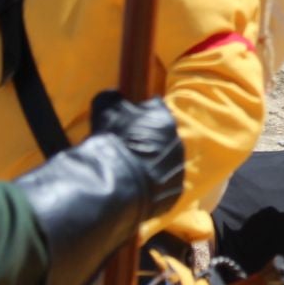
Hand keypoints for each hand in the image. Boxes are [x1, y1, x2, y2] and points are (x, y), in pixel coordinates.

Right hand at [89, 93, 184, 213]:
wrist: (118, 182)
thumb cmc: (112, 141)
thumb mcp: (106, 109)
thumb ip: (112, 97)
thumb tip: (115, 92)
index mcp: (163, 118)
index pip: (155, 107)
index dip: (141, 112)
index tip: (129, 120)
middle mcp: (177, 141)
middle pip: (163, 135)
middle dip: (150, 139)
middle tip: (130, 147)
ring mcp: (178, 168)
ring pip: (166, 160)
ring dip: (154, 162)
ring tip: (133, 170)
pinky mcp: (175, 191)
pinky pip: (165, 184)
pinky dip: (154, 184)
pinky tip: (138, 186)